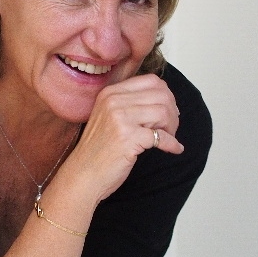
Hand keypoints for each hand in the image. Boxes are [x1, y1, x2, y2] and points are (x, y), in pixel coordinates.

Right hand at [64, 74, 182, 203]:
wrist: (83, 175)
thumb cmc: (98, 150)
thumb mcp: (110, 117)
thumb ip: (131, 104)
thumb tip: (166, 99)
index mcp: (110, 93)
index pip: (152, 81)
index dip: (166, 95)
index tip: (168, 111)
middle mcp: (114, 101)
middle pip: (161, 95)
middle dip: (173, 112)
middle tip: (170, 128)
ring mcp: (120, 119)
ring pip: (163, 112)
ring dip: (172, 127)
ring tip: (168, 138)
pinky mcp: (128, 139)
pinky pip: (161, 136)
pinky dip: (172, 144)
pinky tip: (174, 149)